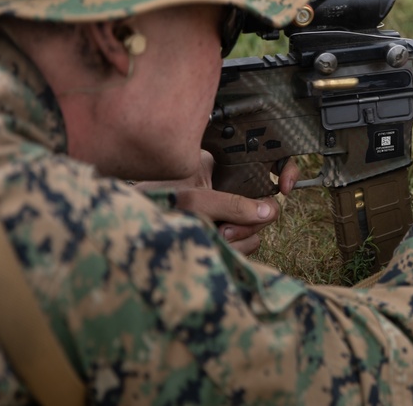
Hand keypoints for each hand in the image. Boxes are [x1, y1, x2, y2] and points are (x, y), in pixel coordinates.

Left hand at [133, 150, 299, 254]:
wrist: (126, 233)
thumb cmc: (150, 206)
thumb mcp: (191, 199)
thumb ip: (229, 204)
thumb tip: (268, 211)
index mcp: (220, 164)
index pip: (266, 162)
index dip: (284, 169)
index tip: (286, 186)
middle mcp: (227, 187)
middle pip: (265, 204)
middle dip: (248, 221)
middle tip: (224, 230)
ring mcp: (227, 213)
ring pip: (257, 228)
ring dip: (237, 239)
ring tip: (209, 239)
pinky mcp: (224, 235)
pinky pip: (246, 244)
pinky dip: (232, 250)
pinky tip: (210, 247)